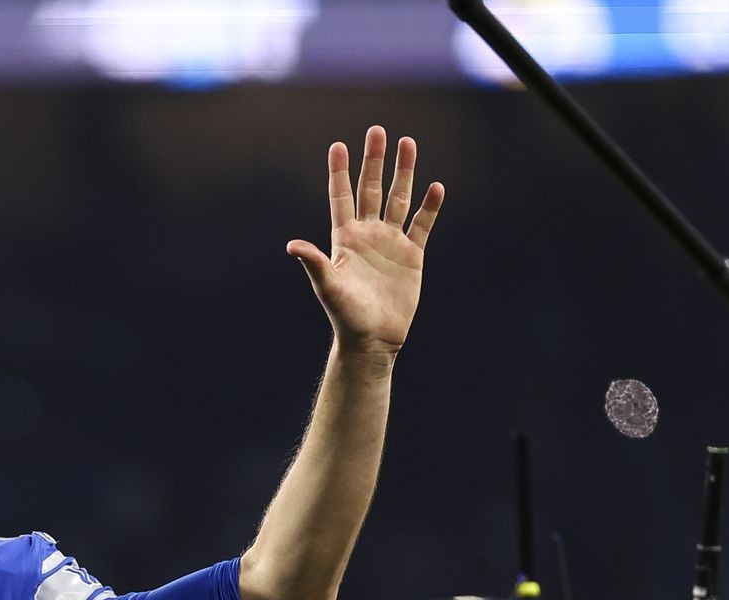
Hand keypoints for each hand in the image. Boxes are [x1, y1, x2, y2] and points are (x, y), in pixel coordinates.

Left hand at [288, 126, 443, 361]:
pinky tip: (436, 187)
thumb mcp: (328, 287)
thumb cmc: (345, 316)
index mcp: (344, 238)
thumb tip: (292, 245)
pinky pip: (422, 224)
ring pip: (398, 199)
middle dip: (374, 160)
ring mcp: (391, 242)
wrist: (373, 339)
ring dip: (404, 172)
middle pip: (371, 189)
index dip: (339, 171)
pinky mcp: (412, 255)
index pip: (341, 197)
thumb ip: (314, 263)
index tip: (338, 144)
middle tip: (377, 131)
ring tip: (408, 143)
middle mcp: (368, 235)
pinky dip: (429, 207)